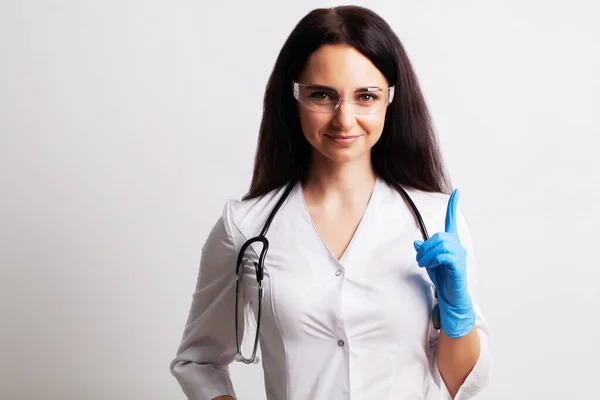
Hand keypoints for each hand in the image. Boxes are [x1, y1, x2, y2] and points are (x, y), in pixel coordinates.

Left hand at [413, 189, 474, 337]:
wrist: (451, 296)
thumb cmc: (443, 278)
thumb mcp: (430, 263)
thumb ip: (424, 251)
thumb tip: (416, 243)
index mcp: (451, 243)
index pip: (452, 221)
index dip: (453, 207)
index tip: (456, 193)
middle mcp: (458, 246)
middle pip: (438, 236)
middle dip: (425, 247)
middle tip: (420, 259)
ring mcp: (459, 255)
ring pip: (440, 245)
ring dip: (427, 254)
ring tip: (424, 264)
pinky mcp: (458, 266)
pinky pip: (444, 255)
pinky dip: (434, 259)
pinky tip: (430, 265)